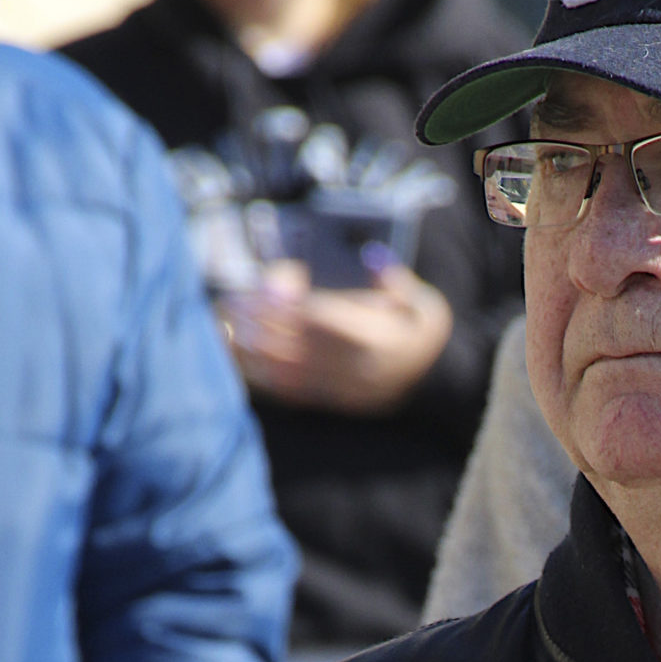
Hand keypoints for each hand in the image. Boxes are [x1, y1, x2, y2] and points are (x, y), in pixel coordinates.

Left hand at [221, 262, 452, 412]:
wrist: (438, 386)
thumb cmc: (424, 335)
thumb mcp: (426, 304)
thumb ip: (398, 281)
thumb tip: (373, 258)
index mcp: (376, 339)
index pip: (320, 319)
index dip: (284, 305)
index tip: (254, 290)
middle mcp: (357, 367)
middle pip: (296, 345)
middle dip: (258, 326)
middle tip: (224, 307)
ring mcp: (345, 389)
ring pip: (290, 372)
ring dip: (253, 354)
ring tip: (222, 333)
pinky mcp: (336, 404)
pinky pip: (295, 393)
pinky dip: (265, 378)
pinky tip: (242, 363)